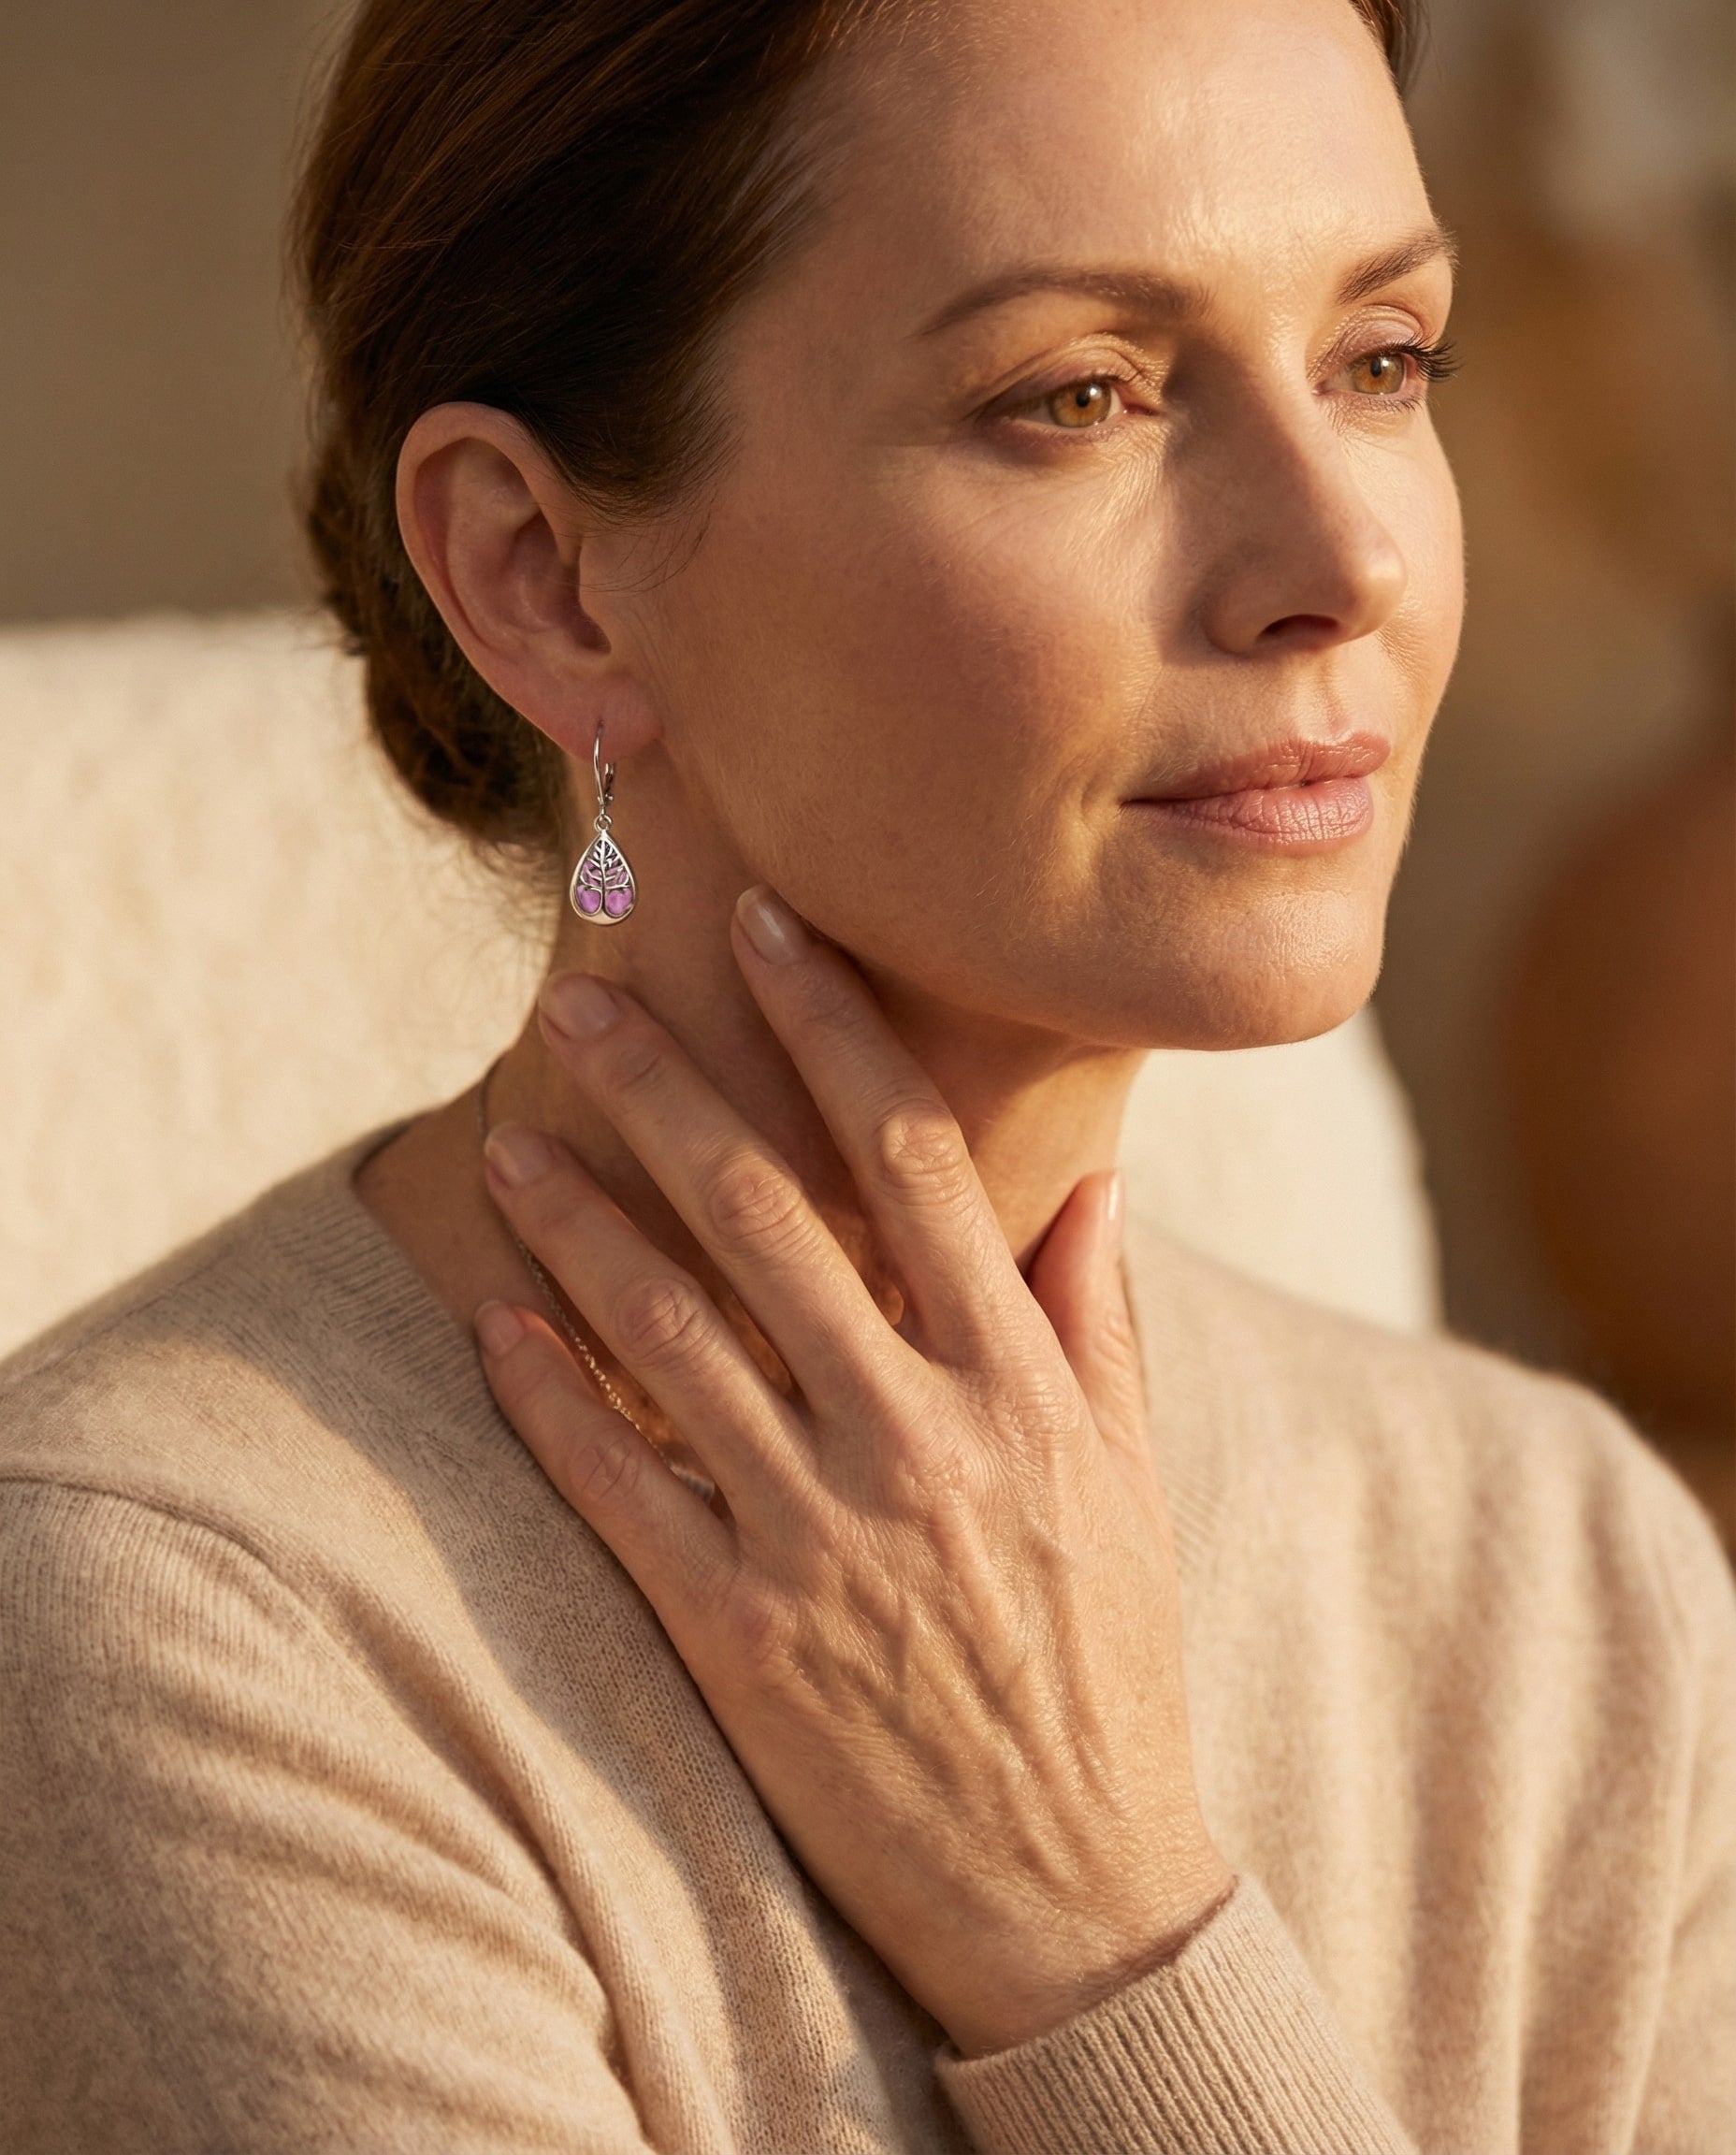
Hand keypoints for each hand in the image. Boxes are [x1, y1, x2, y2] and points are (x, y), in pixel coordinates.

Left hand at [474, 885, 1232, 2057]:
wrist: (1075, 1889)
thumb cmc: (1104, 1664)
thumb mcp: (1127, 1480)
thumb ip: (1093, 1318)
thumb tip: (1085, 1179)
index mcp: (1021, 1381)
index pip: (919, 1158)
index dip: (835, 1026)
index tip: (771, 925)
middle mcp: (921, 1436)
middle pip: (771, 1214)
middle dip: (665, 1087)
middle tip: (576, 1001)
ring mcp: (825, 1535)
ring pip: (673, 1334)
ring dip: (578, 1223)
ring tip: (507, 1139)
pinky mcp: (742, 1634)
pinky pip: (622, 1489)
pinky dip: (549, 1398)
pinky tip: (493, 1321)